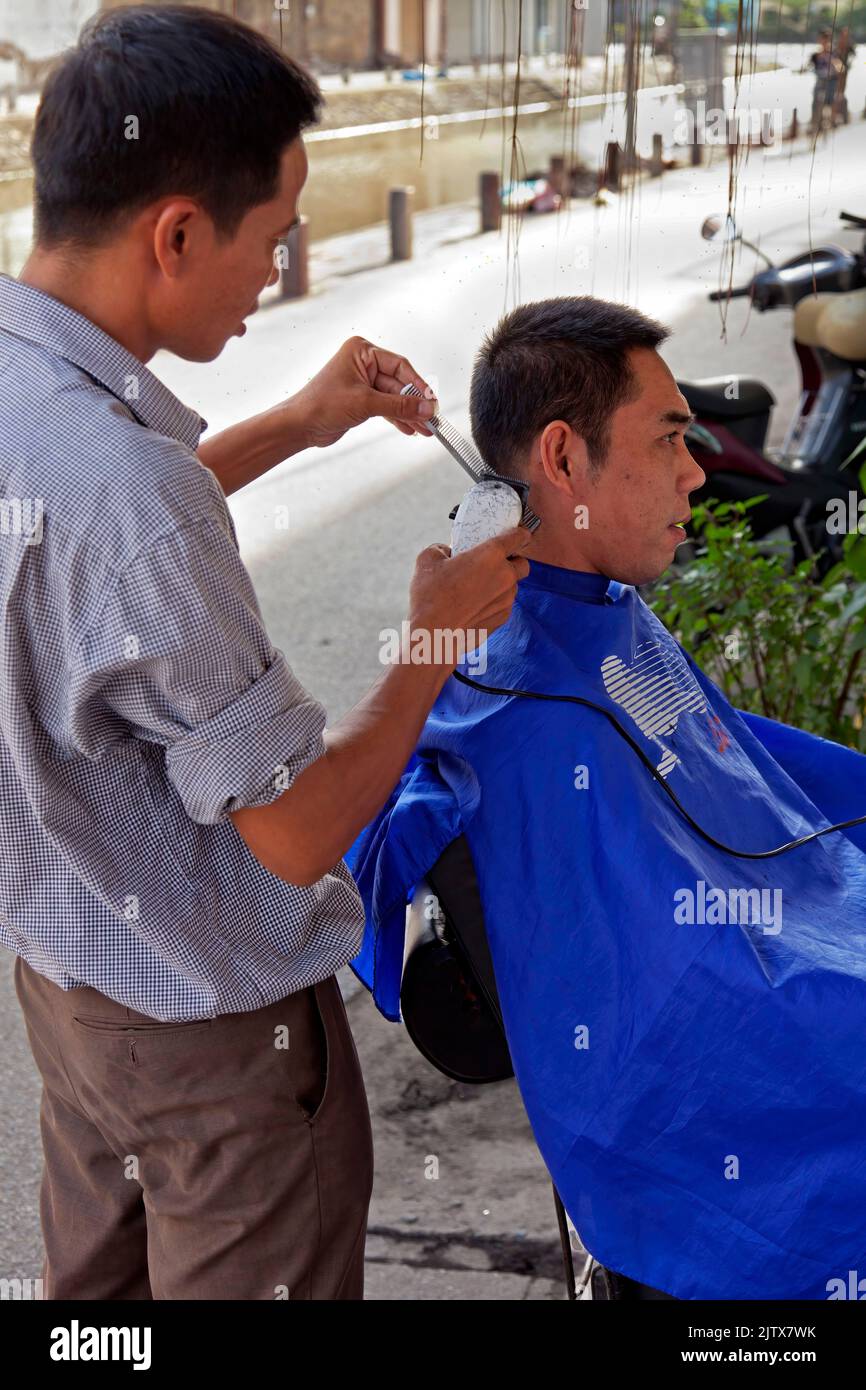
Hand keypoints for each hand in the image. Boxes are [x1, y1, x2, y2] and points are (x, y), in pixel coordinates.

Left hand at [286, 336, 438, 448]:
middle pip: (399, 383)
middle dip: (414, 404)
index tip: (431, 401)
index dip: (418, 385)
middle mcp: (363, 363)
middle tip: (431, 419)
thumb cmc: (321, 405)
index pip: (399, 366)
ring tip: (425, 429)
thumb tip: (426, 408)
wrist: (299, 426)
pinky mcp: (361, 400)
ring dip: (409, 414)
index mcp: (362, 351)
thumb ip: (399, 406)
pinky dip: (397, 418)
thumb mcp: (366, 404)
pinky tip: (410, 429)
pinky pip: (386, 407)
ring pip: (394, 398)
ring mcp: (362, 382)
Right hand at [407, 527, 533, 666]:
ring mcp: (506, 600)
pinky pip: (503, 605)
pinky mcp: (502, 619)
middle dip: (512, 562)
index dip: (519, 533)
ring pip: (512, 587)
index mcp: (491, 555)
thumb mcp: (428, 559)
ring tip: (476, 587)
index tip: (516, 534)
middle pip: (523, 564)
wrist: (433, 634)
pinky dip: (493, 602)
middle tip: (492, 564)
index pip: (519, 536)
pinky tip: (473, 606)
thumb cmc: (430, 595)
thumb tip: (446, 552)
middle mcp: (505, 576)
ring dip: (501, 584)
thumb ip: (442, 548)